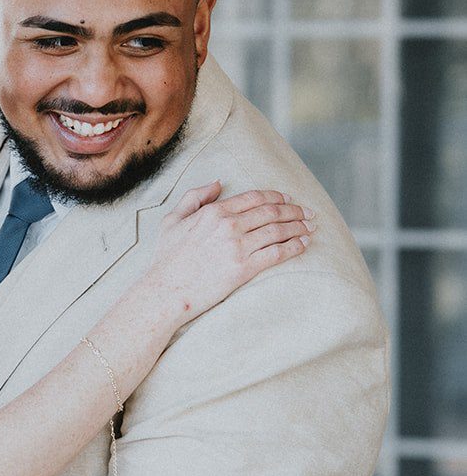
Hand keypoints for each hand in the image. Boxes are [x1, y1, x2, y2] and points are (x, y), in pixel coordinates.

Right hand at [149, 183, 315, 323]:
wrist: (165, 291)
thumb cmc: (166, 258)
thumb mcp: (172, 220)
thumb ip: (194, 197)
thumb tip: (218, 183)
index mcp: (214, 212)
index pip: (255, 197)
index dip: (276, 196)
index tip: (288, 200)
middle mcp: (229, 225)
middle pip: (272, 212)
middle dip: (295, 210)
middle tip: (308, 213)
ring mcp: (238, 247)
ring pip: (278, 231)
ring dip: (299, 227)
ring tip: (311, 227)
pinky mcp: (244, 268)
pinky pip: (277, 253)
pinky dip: (294, 247)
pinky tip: (303, 244)